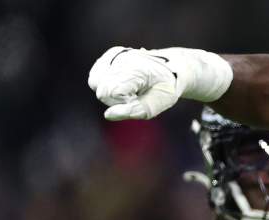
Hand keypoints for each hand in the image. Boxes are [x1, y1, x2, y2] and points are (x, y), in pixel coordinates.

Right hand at [88, 46, 232, 120]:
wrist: (173, 68)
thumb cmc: (166, 87)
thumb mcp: (156, 104)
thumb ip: (132, 111)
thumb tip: (108, 115)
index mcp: (133, 67)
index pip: (109, 92)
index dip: (122, 102)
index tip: (139, 98)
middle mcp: (120, 58)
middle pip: (100, 89)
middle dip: (116, 98)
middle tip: (136, 94)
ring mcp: (114, 55)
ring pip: (94, 82)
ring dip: (109, 90)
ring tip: (130, 88)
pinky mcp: (110, 55)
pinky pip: (97, 75)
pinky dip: (106, 82)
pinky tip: (123, 82)